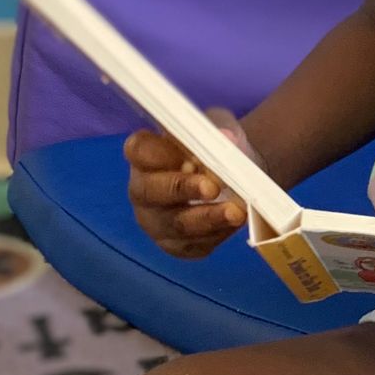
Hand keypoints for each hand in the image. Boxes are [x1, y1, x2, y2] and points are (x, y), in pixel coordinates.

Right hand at [124, 111, 252, 261]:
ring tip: (236, 213)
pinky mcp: (174, 245)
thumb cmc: (213, 149)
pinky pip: (193, 245)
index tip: (188, 158)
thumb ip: (220, 129)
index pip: (139, 149)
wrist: (231, 181)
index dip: (159, 154)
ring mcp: (155, 221)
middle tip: (212, 188)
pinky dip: (217, 234)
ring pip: (175, 224)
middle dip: (182, 189)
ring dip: (207, 218)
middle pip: (151, 191)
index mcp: (145, 154)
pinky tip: (234, 224)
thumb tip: (227, 138)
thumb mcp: (217, 130)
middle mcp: (142, 190)